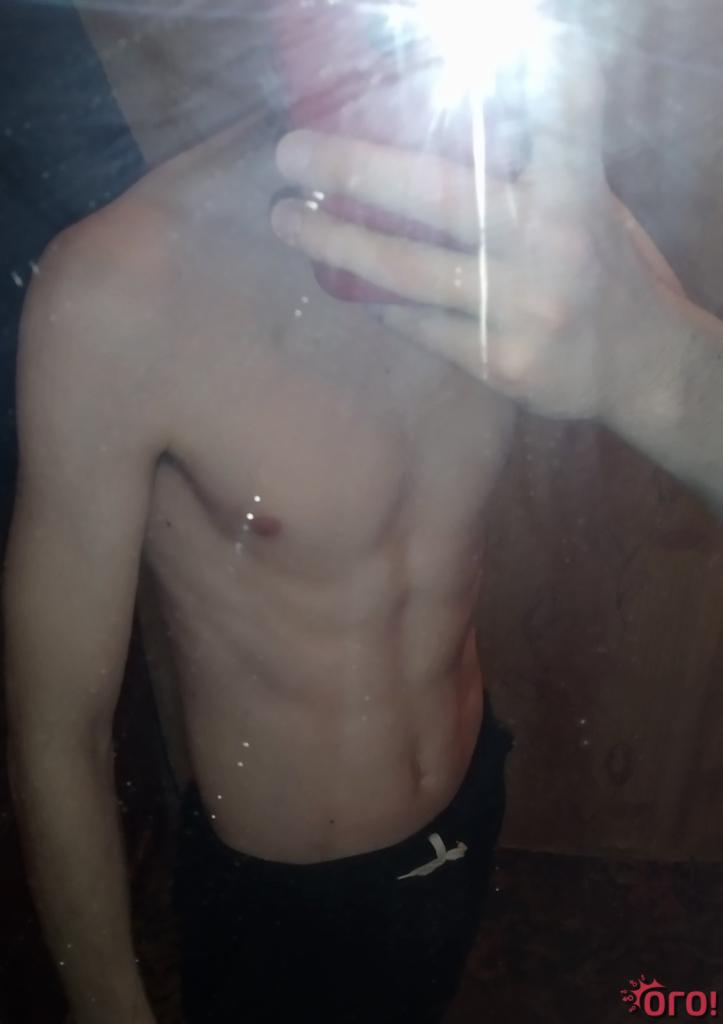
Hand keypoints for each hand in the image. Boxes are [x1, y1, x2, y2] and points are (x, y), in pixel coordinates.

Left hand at [270, 26, 680, 419]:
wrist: (638, 366)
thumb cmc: (601, 266)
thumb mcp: (584, 203)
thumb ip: (530, 168)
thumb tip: (434, 123)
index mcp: (579, 192)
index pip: (562, 118)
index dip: (540, 80)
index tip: (495, 35)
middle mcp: (552, 245)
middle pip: (437, 195)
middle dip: (352, 170)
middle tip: (291, 153)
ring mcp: (523, 309)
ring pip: (406, 270)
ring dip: (336, 244)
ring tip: (288, 221)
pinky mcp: (500, 362)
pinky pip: (418, 325)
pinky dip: (377, 300)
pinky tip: (343, 283)